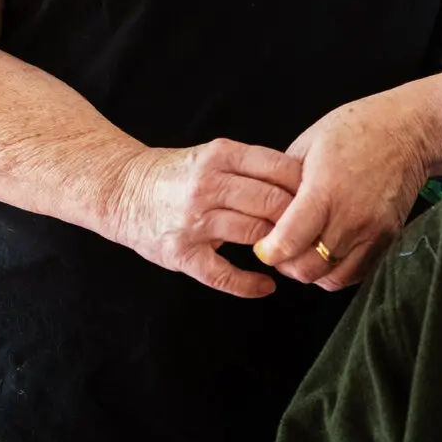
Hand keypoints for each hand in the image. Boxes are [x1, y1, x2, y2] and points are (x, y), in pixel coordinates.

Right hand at [111, 140, 303, 298]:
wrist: (122, 190)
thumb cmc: (177, 174)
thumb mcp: (213, 156)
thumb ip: (252, 167)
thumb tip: (305, 184)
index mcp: (220, 155)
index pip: (278, 167)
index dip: (306, 186)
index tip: (320, 199)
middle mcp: (208, 186)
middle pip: (272, 202)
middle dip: (299, 218)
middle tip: (314, 231)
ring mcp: (194, 221)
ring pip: (254, 234)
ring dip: (279, 248)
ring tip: (292, 255)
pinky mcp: (182, 254)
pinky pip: (223, 275)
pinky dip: (250, 284)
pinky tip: (266, 286)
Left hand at [253, 97, 432, 291]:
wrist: (408, 130)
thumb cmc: (356, 128)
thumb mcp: (307, 144)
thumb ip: (284, 181)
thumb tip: (264, 210)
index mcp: (325, 191)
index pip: (288, 242)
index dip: (268, 251)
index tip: (263, 245)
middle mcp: (350, 218)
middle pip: (307, 268)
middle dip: (285, 264)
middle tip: (279, 250)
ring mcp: (373, 232)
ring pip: (331, 278)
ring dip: (310, 271)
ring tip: (302, 253)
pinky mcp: (388, 239)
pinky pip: (356, 274)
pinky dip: (335, 272)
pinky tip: (326, 255)